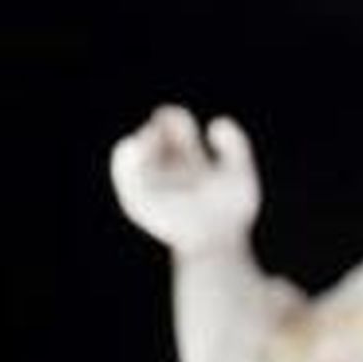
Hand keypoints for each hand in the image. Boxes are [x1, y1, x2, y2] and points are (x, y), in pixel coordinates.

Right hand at [111, 105, 261, 255]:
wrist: (217, 242)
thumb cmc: (230, 212)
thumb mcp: (238, 173)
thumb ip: (234, 145)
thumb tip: (215, 122)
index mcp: (192, 162)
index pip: (176, 131)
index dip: (173, 120)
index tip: (176, 119)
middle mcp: (170, 172)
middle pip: (155, 141)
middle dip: (155, 130)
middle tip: (159, 127)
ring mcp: (154, 187)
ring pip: (136, 158)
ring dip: (139, 145)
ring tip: (146, 138)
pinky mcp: (139, 201)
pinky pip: (124, 178)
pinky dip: (124, 162)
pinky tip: (131, 147)